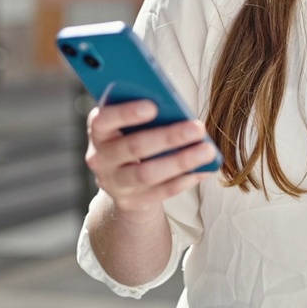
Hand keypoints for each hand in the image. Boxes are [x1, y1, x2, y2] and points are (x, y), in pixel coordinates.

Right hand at [84, 100, 215, 218]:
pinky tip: (203, 169)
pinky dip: (184, 180)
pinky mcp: (130, 202)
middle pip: (134, 147)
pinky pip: (160, 192)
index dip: (126, 113)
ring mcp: (114, 183)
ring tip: (208, 150)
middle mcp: (100, 158)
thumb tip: (177, 109)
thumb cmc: (134, 135)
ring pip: (148, 173)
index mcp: (99, 131)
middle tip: (198, 128)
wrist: (122, 179)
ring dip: (181, 161)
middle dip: (168, 137)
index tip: (153, 105)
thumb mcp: (132, 123)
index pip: (104, 120)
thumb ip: (146, 113)